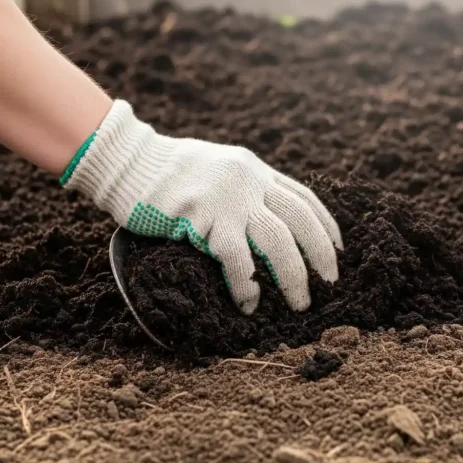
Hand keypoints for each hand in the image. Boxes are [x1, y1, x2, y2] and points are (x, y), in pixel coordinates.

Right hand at [61, 100, 342, 313]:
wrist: (125, 159)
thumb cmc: (164, 171)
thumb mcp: (216, 169)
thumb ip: (240, 188)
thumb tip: (259, 219)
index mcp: (254, 170)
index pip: (304, 198)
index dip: (325, 226)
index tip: (338, 250)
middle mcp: (249, 181)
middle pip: (301, 220)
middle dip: (321, 254)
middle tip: (330, 282)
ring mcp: (228, 198)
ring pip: (279, 241)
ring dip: (294, 276)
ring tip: (300, 302)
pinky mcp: (203, 217)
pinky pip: (237, 258)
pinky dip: (248, 284)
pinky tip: (249, 302)